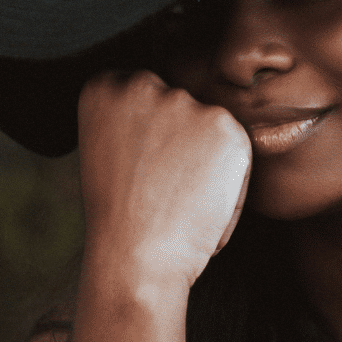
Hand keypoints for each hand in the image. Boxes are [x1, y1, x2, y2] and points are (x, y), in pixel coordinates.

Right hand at [76, 70, 250, 293]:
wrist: (135, 257)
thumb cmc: (120, 218)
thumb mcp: (106, 152)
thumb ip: (132, 119)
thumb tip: (168, 112)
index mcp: (104, 87)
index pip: (141, 94)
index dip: (149, 134)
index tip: (141, 167)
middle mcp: (142, 84)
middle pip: (179, 107)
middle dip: (180, 143)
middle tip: (161, 189)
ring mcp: (185, 102)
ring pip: (210, 129)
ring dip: (206, 162)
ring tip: (179, 201)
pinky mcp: (225, 125)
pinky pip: (238, 153)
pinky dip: (231, 184)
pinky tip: (202, 206)